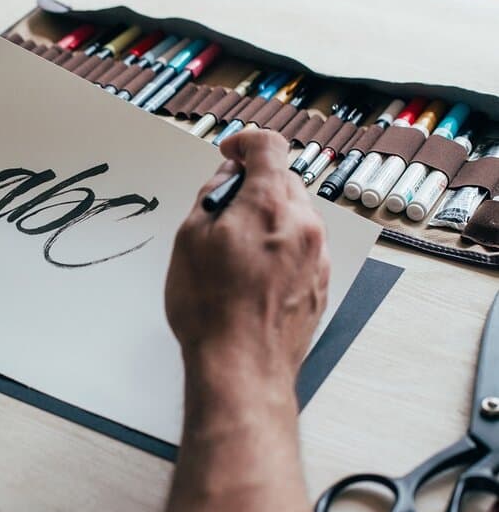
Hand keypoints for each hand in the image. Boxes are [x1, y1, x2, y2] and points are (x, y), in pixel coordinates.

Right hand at [165, 128, 329, 392]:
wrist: (242, 367)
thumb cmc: (211, 309)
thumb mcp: (190, 240)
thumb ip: (211, 198)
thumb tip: (226, 179)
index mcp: (270, 204)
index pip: (269, 146)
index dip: (244, 143)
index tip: (229, 155)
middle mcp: (304, 224)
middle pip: (283, 181)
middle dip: (252, 187)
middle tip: (221, 212)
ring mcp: (318, 255)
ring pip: (293, 215)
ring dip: (266, 218)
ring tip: (233, 253)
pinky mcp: (321, 283)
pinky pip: (301, 247)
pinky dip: (279, 246)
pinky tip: (252, 276)